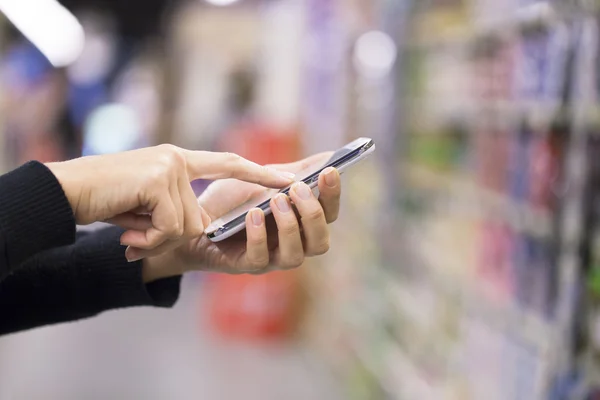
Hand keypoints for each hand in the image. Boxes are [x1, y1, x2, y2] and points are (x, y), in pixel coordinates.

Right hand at [46, 145, 294, 258]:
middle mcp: (176, 159)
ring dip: (156, 236)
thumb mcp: (148, 204)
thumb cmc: (105, 200)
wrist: (66, 193)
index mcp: (178, 160)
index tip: (288, 180)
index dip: (259, 173)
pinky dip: (149, 237)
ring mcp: (168, 167)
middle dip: (169, 235)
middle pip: (200, 216)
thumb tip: (197, 230)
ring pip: (187, 225)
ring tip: (129, 225)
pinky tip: (127, 227)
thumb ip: (176, 207)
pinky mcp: (158, 181)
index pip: (228, 163)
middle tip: (137, 230)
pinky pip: (172, 227)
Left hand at [142, 153, 340, 279]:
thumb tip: (329, 155)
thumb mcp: (263, 179)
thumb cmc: (231, 200)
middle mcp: (292, 244)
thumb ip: (294, 170)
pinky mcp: (246, 265)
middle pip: (320, 241)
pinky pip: (260, 259)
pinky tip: (252, 215)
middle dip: (313, 214)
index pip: (329, 214)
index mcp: (300, 222)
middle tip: (296, 189)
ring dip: (289, 227)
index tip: (329, 171)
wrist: (190, 215)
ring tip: (276, 200)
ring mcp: (270, 258)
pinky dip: (259, 236)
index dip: (333, 194)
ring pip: (296, 255)